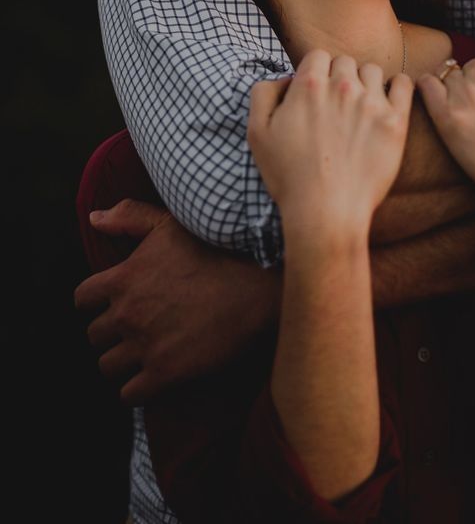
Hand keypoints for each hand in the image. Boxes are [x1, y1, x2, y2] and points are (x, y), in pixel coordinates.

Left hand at [73, 200, 279, 403]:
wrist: (255, 289)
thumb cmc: (215, 251)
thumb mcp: (170, 224)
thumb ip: (129, 217)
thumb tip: (94, 218)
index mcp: (123, 278)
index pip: (82, 299)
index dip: (94, 303)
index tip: (111, 304)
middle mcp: (127, 314)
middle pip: (94, 336)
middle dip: (109, 334)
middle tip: (131, 330)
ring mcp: (144, 346)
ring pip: (107, 366)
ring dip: (120, 362)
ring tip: (139, 356)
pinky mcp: (164, 374)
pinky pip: (128, 394)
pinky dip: (135, 390)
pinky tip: (151, 379)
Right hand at [248, 50, 413, 237]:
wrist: (326, 212)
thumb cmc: (288, 176)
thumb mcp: (256, 132)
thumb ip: (263, 93)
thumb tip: (285, 79)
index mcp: (309, 85)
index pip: (317, 56)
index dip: (315, 72)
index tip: (316, 92)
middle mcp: (342, 87)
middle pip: (345, 62)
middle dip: (339, 77)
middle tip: (336, 105)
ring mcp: (371, 103)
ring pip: (372, 71)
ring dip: (365, 82)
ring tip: (359, 106)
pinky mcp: (395, 122)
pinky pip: (403, 84)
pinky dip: (396, 86)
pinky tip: (388, 101)